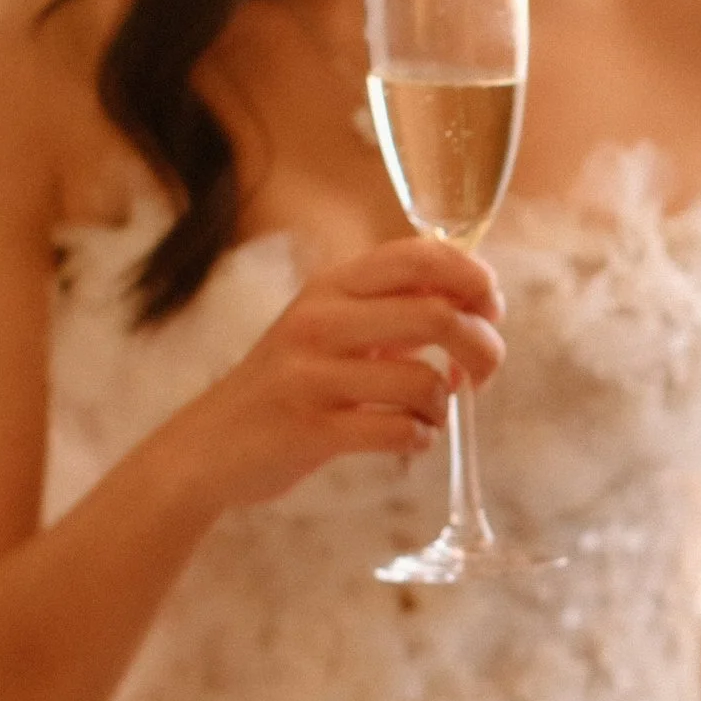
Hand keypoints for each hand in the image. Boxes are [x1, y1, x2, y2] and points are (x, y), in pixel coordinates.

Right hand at [157, 236, 506, 511]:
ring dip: (445, 405)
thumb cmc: (292, 383)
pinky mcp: (310, 428)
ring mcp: (310, 374)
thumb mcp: (335, 328)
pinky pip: (399, 431)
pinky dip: (420, 439)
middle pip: (437, 314)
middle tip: (482, 374)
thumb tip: (478, 296)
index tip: (491, 308)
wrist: (209, 446)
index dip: (474, 276)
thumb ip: (397, 308)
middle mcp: (319, 319)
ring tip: (429, 414)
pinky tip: (408, 439)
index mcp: (332, 285)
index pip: (419, 254)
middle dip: (483, 348)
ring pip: (423, 380)